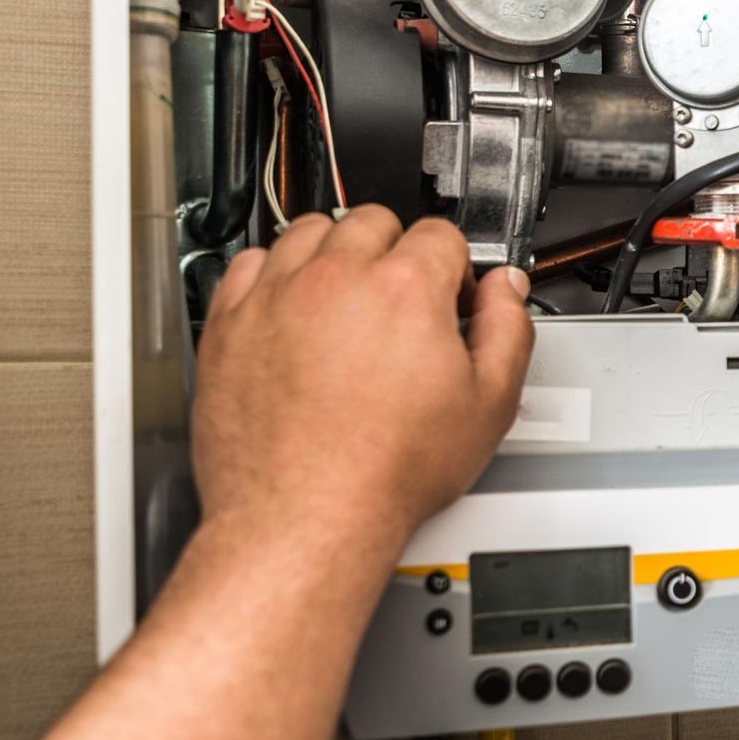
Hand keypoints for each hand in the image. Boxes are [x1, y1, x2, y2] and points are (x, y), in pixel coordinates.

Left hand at [192, 207, 534, 557]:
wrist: (306, 518)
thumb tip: (506, 290)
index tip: (448, 297)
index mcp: (405, 289)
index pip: (439, 235)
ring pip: (309, 231)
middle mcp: (337, 279)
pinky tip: (293, 306)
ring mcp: (276, 296)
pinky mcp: (230, 322)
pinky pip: (250, 263)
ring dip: (334, 252)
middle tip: (400, 301)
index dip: (453, 268)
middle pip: (373, 221)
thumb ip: (508, 330)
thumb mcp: (488, 406)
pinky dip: (274, 274)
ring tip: (347, 298)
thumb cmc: (386, 473)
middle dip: (394, 252)